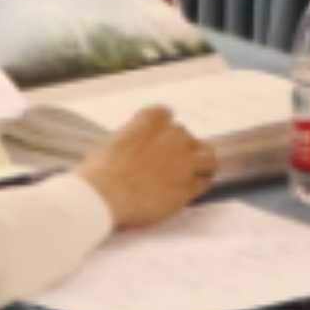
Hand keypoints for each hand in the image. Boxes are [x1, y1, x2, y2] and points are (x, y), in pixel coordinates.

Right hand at [76, 107, 211, 228]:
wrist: (106, 195)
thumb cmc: (101, 171)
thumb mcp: (113, 143)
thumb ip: (132, 139)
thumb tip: (133, 149)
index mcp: (151, 121)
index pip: (166, 114)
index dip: (162, 128)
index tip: (156, 138)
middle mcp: (173, 136)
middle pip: (186, 135)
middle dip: (180, 147)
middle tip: (170, 161)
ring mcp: (185, 162)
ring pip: (208, 157)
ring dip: (202, 163)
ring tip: (196, 172)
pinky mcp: (188, 187)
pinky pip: (204, 183)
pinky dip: (199, 185)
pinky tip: (192, 189)